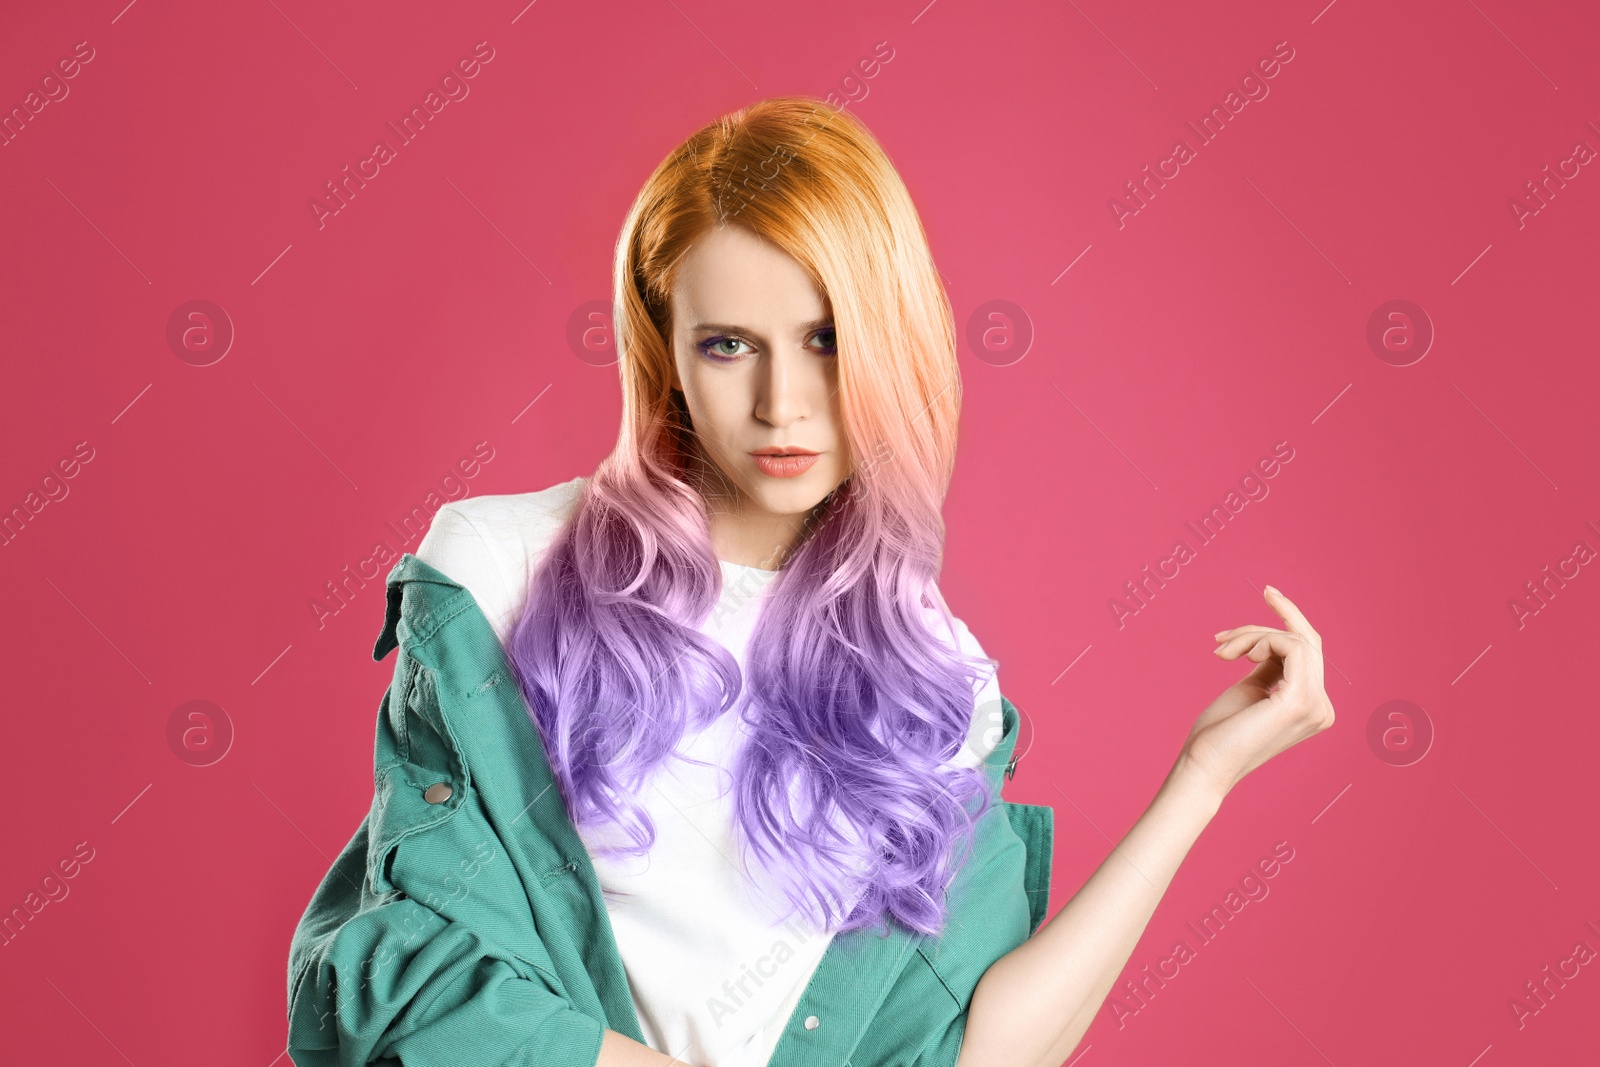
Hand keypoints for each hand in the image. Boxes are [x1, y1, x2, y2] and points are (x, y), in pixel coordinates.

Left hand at [1174, 585, 1334, 799]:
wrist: (1204, 764)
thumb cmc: (1219, 732)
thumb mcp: (1251, 689)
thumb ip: (1270, 667)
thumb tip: (1272, 642)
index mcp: (1314, 707)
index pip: (1309, 652)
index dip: (1289, 620)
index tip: (1268, 592)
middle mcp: (1323, 708)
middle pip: (1305, 642)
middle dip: (1262, 627)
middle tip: (1224, 633)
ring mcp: (1316, 706)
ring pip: (1296, 640)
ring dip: (1251, 636)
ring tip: (1222, 653)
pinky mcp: (1300, 700)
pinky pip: (1291, 646)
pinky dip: (1261, 641)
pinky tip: (1239, 657)